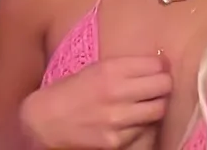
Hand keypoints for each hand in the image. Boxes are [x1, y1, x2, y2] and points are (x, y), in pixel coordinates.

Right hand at [19, 55, 171, 148]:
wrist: (42, 123)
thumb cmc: (69, 92)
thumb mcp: (96, 69)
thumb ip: (125, 67)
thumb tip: (159, 64)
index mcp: (111, 70)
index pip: (157, 64)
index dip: (160, 67)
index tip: (158, 70)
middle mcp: (117, 92)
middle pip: (164, 86)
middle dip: (163, 86)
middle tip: (156, 88)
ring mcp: (117, 119)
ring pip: (159, 109)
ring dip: (156, 106)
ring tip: (145, 105)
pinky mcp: (115, 141)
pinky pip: (145, 130)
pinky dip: (142, 126)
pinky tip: (131, 122)